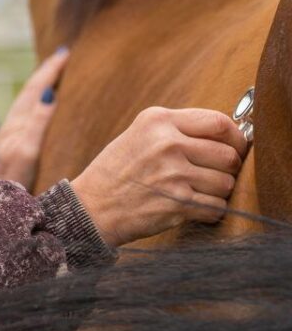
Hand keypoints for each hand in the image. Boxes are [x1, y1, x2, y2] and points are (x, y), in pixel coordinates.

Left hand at [0, 48, 67, 189]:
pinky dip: (38, 104)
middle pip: (30, 92)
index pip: (36, 88)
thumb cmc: (10, 186)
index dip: (50, 70)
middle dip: (46, 73)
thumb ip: (36, 123)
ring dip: (42, 86)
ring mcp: (11, 139)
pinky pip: (28, 116)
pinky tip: (45, 110)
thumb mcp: (25, 152)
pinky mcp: (13, 151)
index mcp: (15, 124)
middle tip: (63, 56)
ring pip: (28, 103)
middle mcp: (11, 128)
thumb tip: (50, 94)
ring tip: (56, 75)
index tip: (66, 52)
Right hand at [72, 106, 248, 246]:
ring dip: (217, 191)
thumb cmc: (119, 168)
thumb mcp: (141, 133)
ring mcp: (173, 174)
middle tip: (214, 173)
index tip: (235, 146)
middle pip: (228, 155)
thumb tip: (228, 135)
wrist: (93, 204)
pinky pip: (217, 207)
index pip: (218, 122)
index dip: (236, 137)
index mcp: (158, 120)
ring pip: (226, 183)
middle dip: (227, 168)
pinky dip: (210, 210)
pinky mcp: (178, 204)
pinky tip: (191, 205)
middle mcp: (166, 143)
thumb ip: (179, 129)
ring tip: (196, 190)